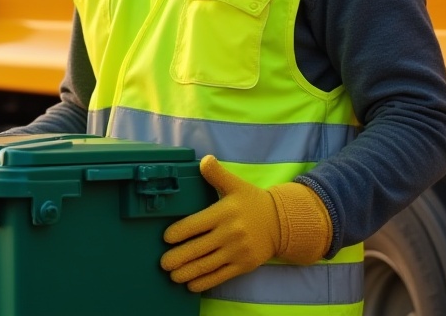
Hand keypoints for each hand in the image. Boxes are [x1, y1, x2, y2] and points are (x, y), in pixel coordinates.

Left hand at [159, 155, 329, 291]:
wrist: (282, 223)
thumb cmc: (253, 202)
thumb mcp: (236, 184)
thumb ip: (217, 174)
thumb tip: (204, 160)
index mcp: (224, 213)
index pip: (195, 224)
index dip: (178, 232)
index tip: (166, 238)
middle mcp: (230, 233)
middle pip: (198, 248)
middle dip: (178, 257)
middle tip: (163, 263)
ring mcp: (237, 251)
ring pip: (207, 265)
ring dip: (187, 272)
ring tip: (172, 275)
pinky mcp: (244, 265)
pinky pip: (221, 276)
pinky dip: (205, 282)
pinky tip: (191, 285)